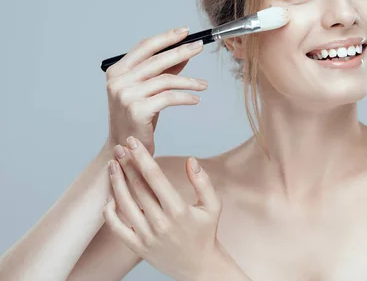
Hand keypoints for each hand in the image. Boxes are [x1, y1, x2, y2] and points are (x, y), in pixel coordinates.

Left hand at [103, 136, 222, 280]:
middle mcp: (161, 222)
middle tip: (119, 148)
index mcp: (178, 209)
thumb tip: (191, 161)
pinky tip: (109, 197)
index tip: (133, 142)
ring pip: (124, 204)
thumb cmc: (206, 232)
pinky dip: (109, 212)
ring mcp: (147, 236)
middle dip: (126, 164)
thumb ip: (203, 182)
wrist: (199, 266)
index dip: (142, 157)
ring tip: (112, 166)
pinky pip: (117, 228)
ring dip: (116, 182)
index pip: (155, 177)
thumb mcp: (213, 205)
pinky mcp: (138, 247)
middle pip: (137, 187)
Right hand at [104, 27, 207, 154]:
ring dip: (190, 81)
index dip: (166, 37)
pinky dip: (186, 97)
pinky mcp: (137, 110)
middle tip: (200, 47)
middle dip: (182, 51)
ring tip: (204, 85)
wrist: (123, 150)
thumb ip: (162, 71)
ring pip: (166, 79)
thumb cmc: (136, 119)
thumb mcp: (147, 91)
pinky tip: (196, 99)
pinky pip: (169, 97)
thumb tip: (184, 53)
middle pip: (157, 60)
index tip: (186, 31)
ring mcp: (126, 95)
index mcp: (117, 71)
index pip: (145, 47)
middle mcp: (118, 81)